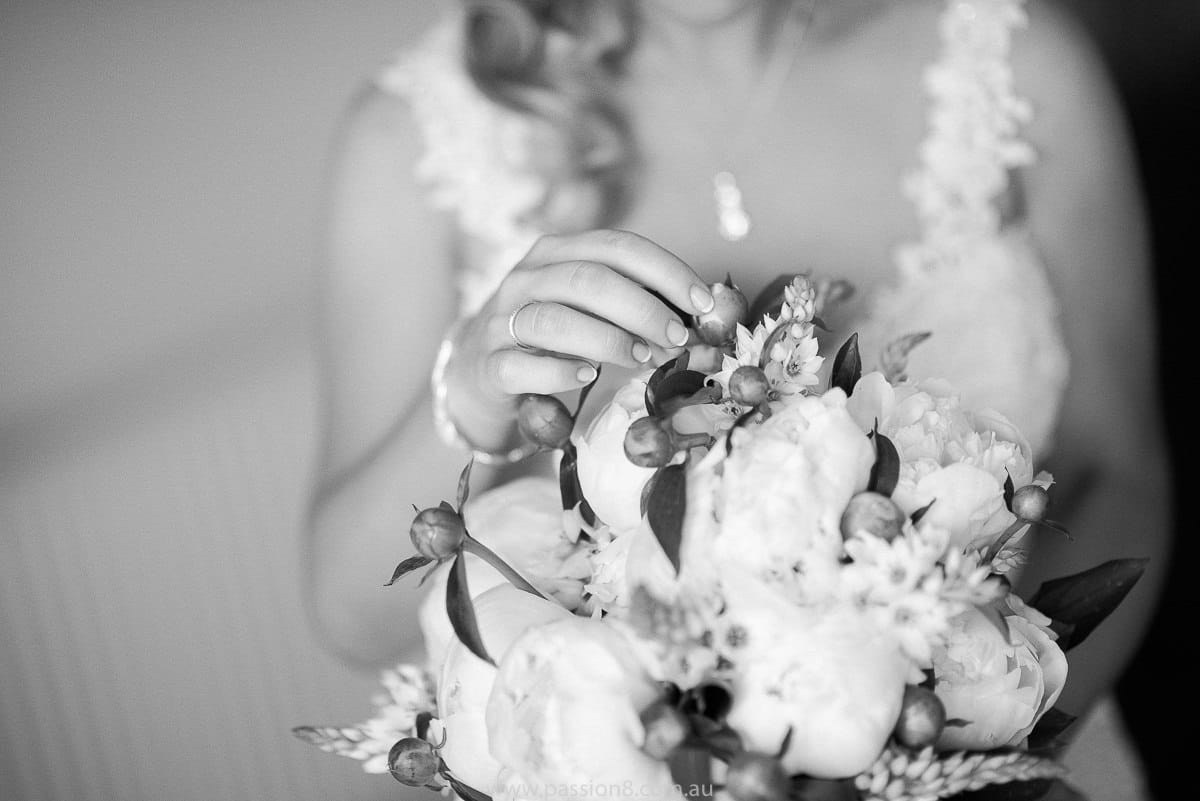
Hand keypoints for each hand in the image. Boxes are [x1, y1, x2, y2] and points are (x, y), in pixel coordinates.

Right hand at [450, 229, 714, 406]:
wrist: (479, 372)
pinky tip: (588, 377)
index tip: (703, 303)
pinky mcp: (489, 365)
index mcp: (556, 253)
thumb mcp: (587, 307)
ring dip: (608, 340)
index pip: (617, 247)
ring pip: (554, 320)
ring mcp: (501, 321)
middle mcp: (525, 278)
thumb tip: (700, 313)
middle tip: (678, 339)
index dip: (666, 271)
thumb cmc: (550, 338)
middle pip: (589, 280)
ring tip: (644, 358)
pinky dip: (560, 372)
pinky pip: (522, 366)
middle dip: (643, 308)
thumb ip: (631, 301)